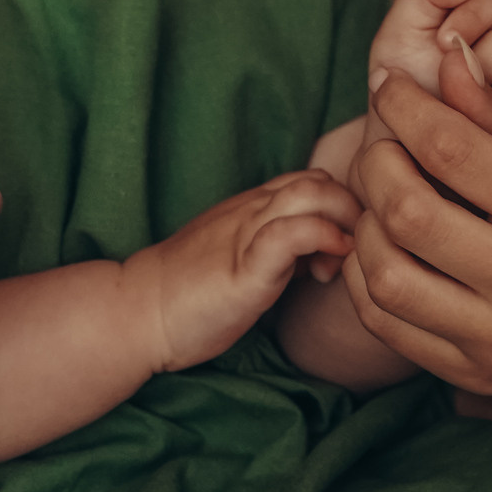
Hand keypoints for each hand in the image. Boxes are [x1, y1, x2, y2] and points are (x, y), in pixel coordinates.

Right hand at [120, 169, 362, 371]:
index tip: (344, 249)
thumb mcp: (244, 261)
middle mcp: (251, 209)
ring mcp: (247, 232)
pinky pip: (290, 232)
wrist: (139, 310)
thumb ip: (282, 252)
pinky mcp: (245, 265)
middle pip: (320, 180)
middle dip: (352, 212)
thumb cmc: (191, 296)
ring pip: (311, 194)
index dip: (340, 206)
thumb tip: (324, 258)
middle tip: (351, 256)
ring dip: (344, 221)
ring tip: (341, 261)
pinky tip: (327, 267)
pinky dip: (322, 238)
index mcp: (251, 207)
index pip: (311, 181)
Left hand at [344, 38, 491, 439]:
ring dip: (366, 223)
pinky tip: (387, 246)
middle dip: (378, 161)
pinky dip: (366, 278)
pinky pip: (388, 326)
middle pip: (409, 213)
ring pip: (386, 277)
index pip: (456, 151)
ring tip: (387, 195)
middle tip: (387, 142)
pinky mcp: (475, 375)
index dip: (407, 108)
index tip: (393, 88)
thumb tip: (449, 66)